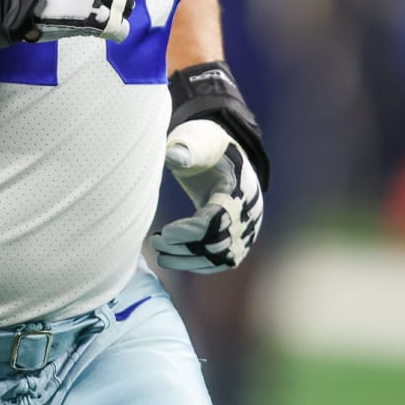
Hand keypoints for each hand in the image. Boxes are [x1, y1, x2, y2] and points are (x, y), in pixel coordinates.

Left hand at [150, 119, 263, 272]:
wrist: (229, 158)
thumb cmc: (209, 148)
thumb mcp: (199, 140)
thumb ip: (186, 149)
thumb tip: (173, 155)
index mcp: (240, 187)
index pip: (218, 219)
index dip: (190, 231)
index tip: (165, 233)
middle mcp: (249, 213)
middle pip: (218, 243)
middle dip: (184, 247)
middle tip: (155, 243)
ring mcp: (248, 229)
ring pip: (220, 257)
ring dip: (188, 260)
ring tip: (160, 255)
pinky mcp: (241, 240)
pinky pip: (223, 260)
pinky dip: (199, 264)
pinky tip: (175, 259)